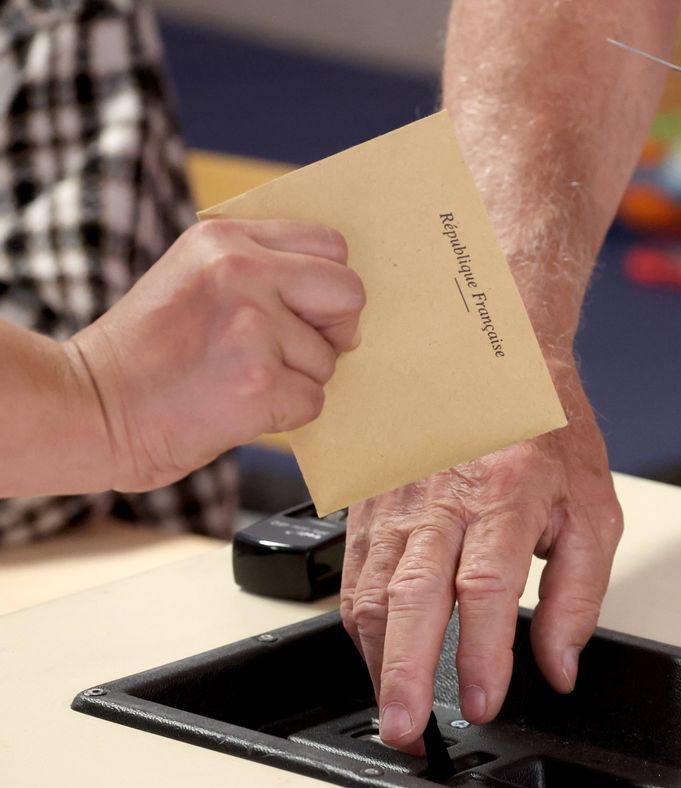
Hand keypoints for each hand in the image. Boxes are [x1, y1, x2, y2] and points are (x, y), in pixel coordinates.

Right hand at [66, 219, 364, 491]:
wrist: (88, 408)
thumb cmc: (145, 354)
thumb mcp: (191, 279)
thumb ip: (257, 272)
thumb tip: (339, 303)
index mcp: (224, 239)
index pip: (330, 246)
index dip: (327, 286)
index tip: (306, 310)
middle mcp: (241, 271)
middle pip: (348, 293)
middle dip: (333, 329)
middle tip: (290, 350)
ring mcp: (252, 326)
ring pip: (329, 357)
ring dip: (296, 378)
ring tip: (237, 379)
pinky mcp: (260, 381)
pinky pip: (313, 400)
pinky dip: (284, 413)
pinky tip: (237, 406)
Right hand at [338, 380, 621, 752]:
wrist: (493, 356)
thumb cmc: (546, 431)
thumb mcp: (592, 509)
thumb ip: (579, 595)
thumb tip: (560, 667)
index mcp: (507, 492)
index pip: (487, 586)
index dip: (482, 653)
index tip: (482, 701)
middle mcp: (443, 495)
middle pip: (414, 595)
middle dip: (406, 672)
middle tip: (408, 727)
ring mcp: (398, 498)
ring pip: (373, 589)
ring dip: (378, 660)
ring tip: (392, 712)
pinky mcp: (370, 503)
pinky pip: (354, 574)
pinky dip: (360, 626)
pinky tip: (375, 660)